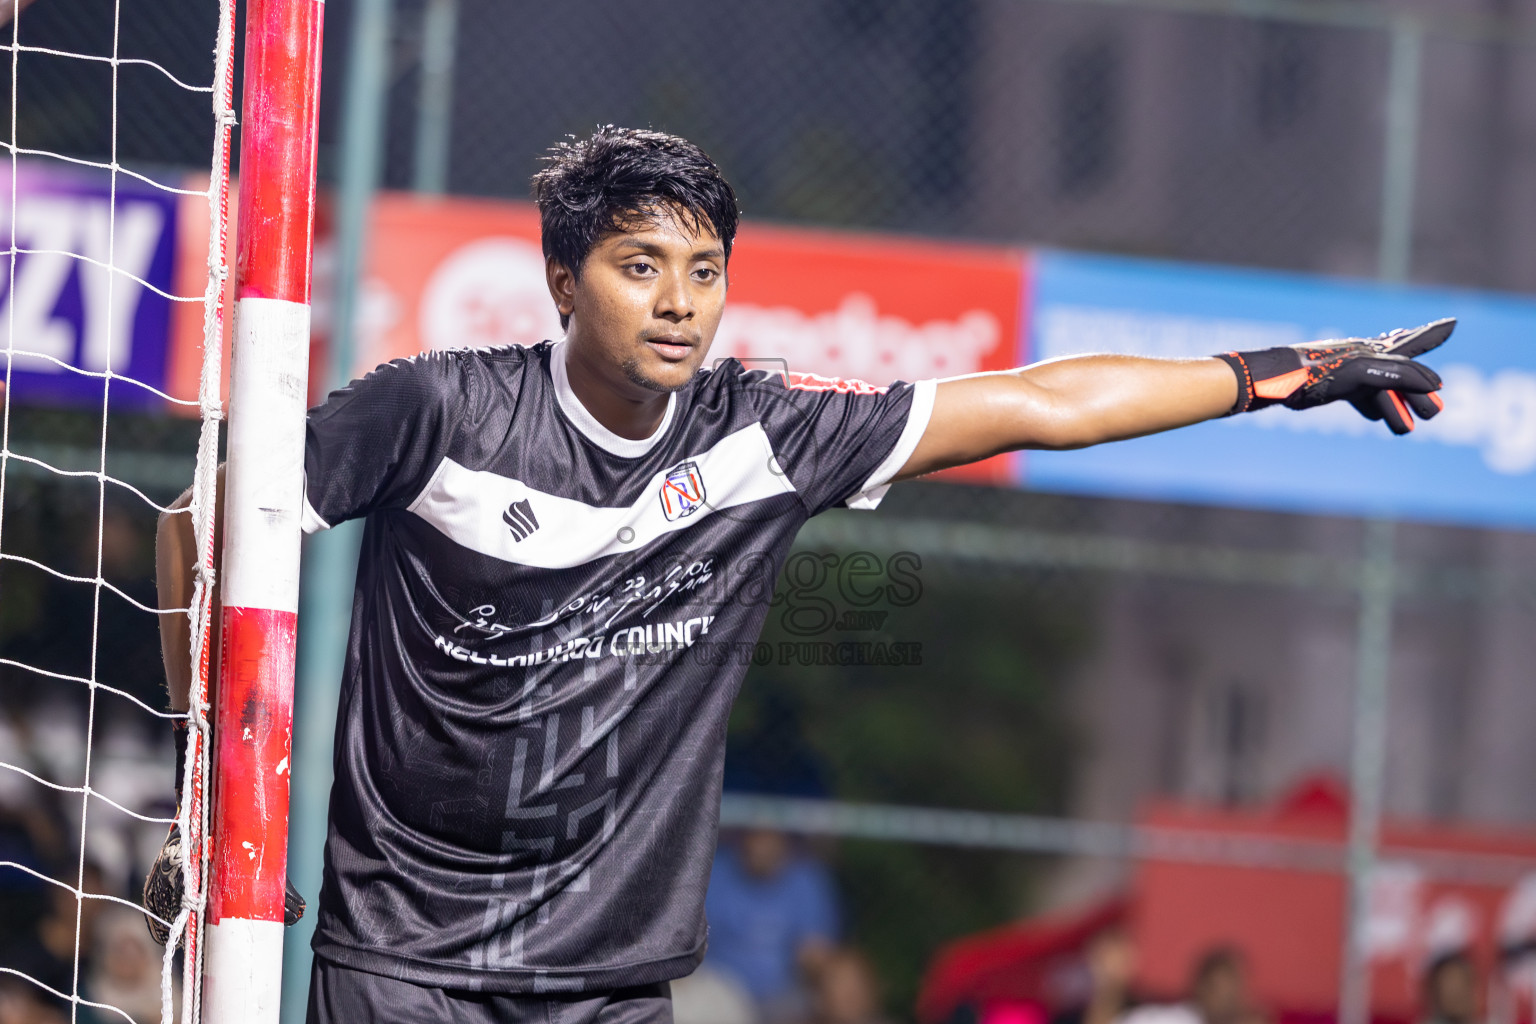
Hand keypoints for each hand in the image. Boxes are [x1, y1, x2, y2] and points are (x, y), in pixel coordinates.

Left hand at [1218, 318, 1451, 434]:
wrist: (1276, 382)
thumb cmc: (1316, 372)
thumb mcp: (1362, 373)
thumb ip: (1398, 376)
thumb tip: (1433, 384)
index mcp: (1373, 352)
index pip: (1410, 344)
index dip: (1431, 335)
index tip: (1452, 324)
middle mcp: (1364, 358)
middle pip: (1400, 375)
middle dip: (1417, 392)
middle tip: (1433, 411)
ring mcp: (1348, 373)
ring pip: (1381, 391)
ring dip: (1396, 408)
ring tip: (1407, 429)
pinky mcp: (1332, 387)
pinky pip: (1359, 397)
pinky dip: (1371, 407)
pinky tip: (1375, 417)